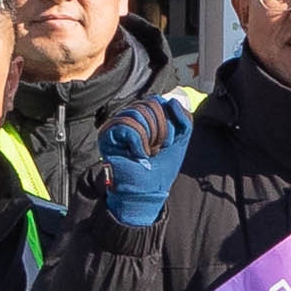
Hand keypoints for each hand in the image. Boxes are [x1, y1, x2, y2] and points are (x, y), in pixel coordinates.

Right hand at [94, 94, 190, 227]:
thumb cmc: (161, 168)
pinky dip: (138, 143)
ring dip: (150, 138)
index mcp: (146, 117)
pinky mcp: (107, 135)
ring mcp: (117, 124)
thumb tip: (172, 101)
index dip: (169, 123)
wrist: (147, 189)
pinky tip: (138, 154)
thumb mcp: (180, 141)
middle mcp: (130, 117)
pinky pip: (127, 125)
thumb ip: (183, 119)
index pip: (159, 102)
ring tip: (147, 153)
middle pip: (150, 105)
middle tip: (157, 150)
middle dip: (162, 131)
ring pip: (138, 113)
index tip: (166, 143)